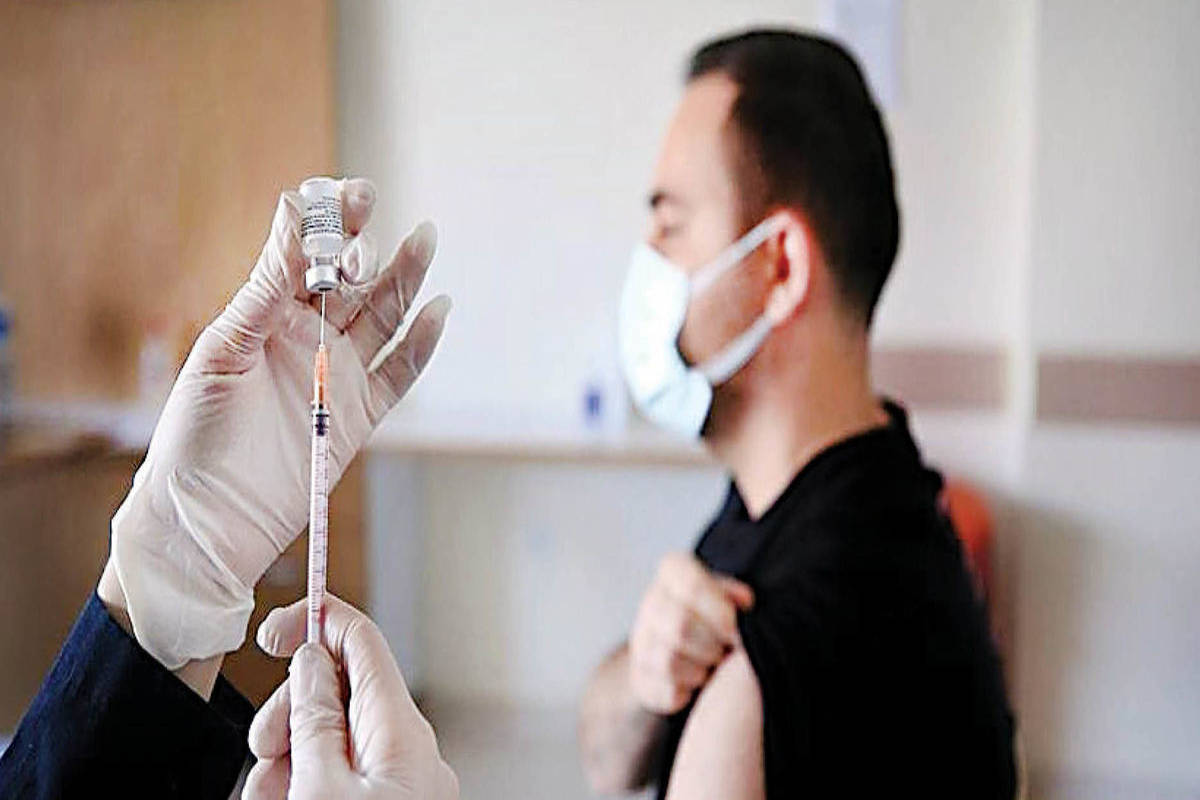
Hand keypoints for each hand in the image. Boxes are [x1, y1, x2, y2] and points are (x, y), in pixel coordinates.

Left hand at [103, 177, 450, 668]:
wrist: (204, 521)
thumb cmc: (194, 436)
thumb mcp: (222, 352)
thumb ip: (264, 292)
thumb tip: (293, 220)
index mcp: (266, 316)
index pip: (303, 257)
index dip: (326, 224)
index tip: (348, 196)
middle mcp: (306, 339)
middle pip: (351, 281)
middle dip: (365, 245)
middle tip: (372, 218)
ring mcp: (337, 375)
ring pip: (382, 317)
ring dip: (404, 279)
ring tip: (423, 239)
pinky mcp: (360, 415)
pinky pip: (400, 373)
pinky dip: (421, 344)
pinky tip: (437, 309)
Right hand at [244, 595, 457, 799]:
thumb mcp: (320, 788)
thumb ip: (314, 722)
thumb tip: (312, 661)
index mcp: (403, 734)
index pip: (364, 642)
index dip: (317, 621)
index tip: (273, 630)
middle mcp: (410, 752)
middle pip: (339, 692)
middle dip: (289, 714)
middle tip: (265, 749)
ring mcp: (401, 782)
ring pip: (330, 738)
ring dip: (287, 758)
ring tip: (272, 796)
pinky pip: (339, 775)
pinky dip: (304, 782)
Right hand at [628, 552, 753, 713]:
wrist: (689, 648)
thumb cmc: (717, 617)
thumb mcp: (729, 598)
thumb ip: (736, 597)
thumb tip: (745, 600)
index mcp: (674, 573)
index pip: (691, 585)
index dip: (717, 609)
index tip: (733, 626)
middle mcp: (651, 602)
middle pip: (679, 627)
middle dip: (710, 645)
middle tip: (724, 651)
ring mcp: (640, 640)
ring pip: (668, 662)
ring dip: (699, 670)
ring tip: (710, 666)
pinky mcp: (639, 677)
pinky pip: (663, 690)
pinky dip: (685, 693)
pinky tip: (693, 684)